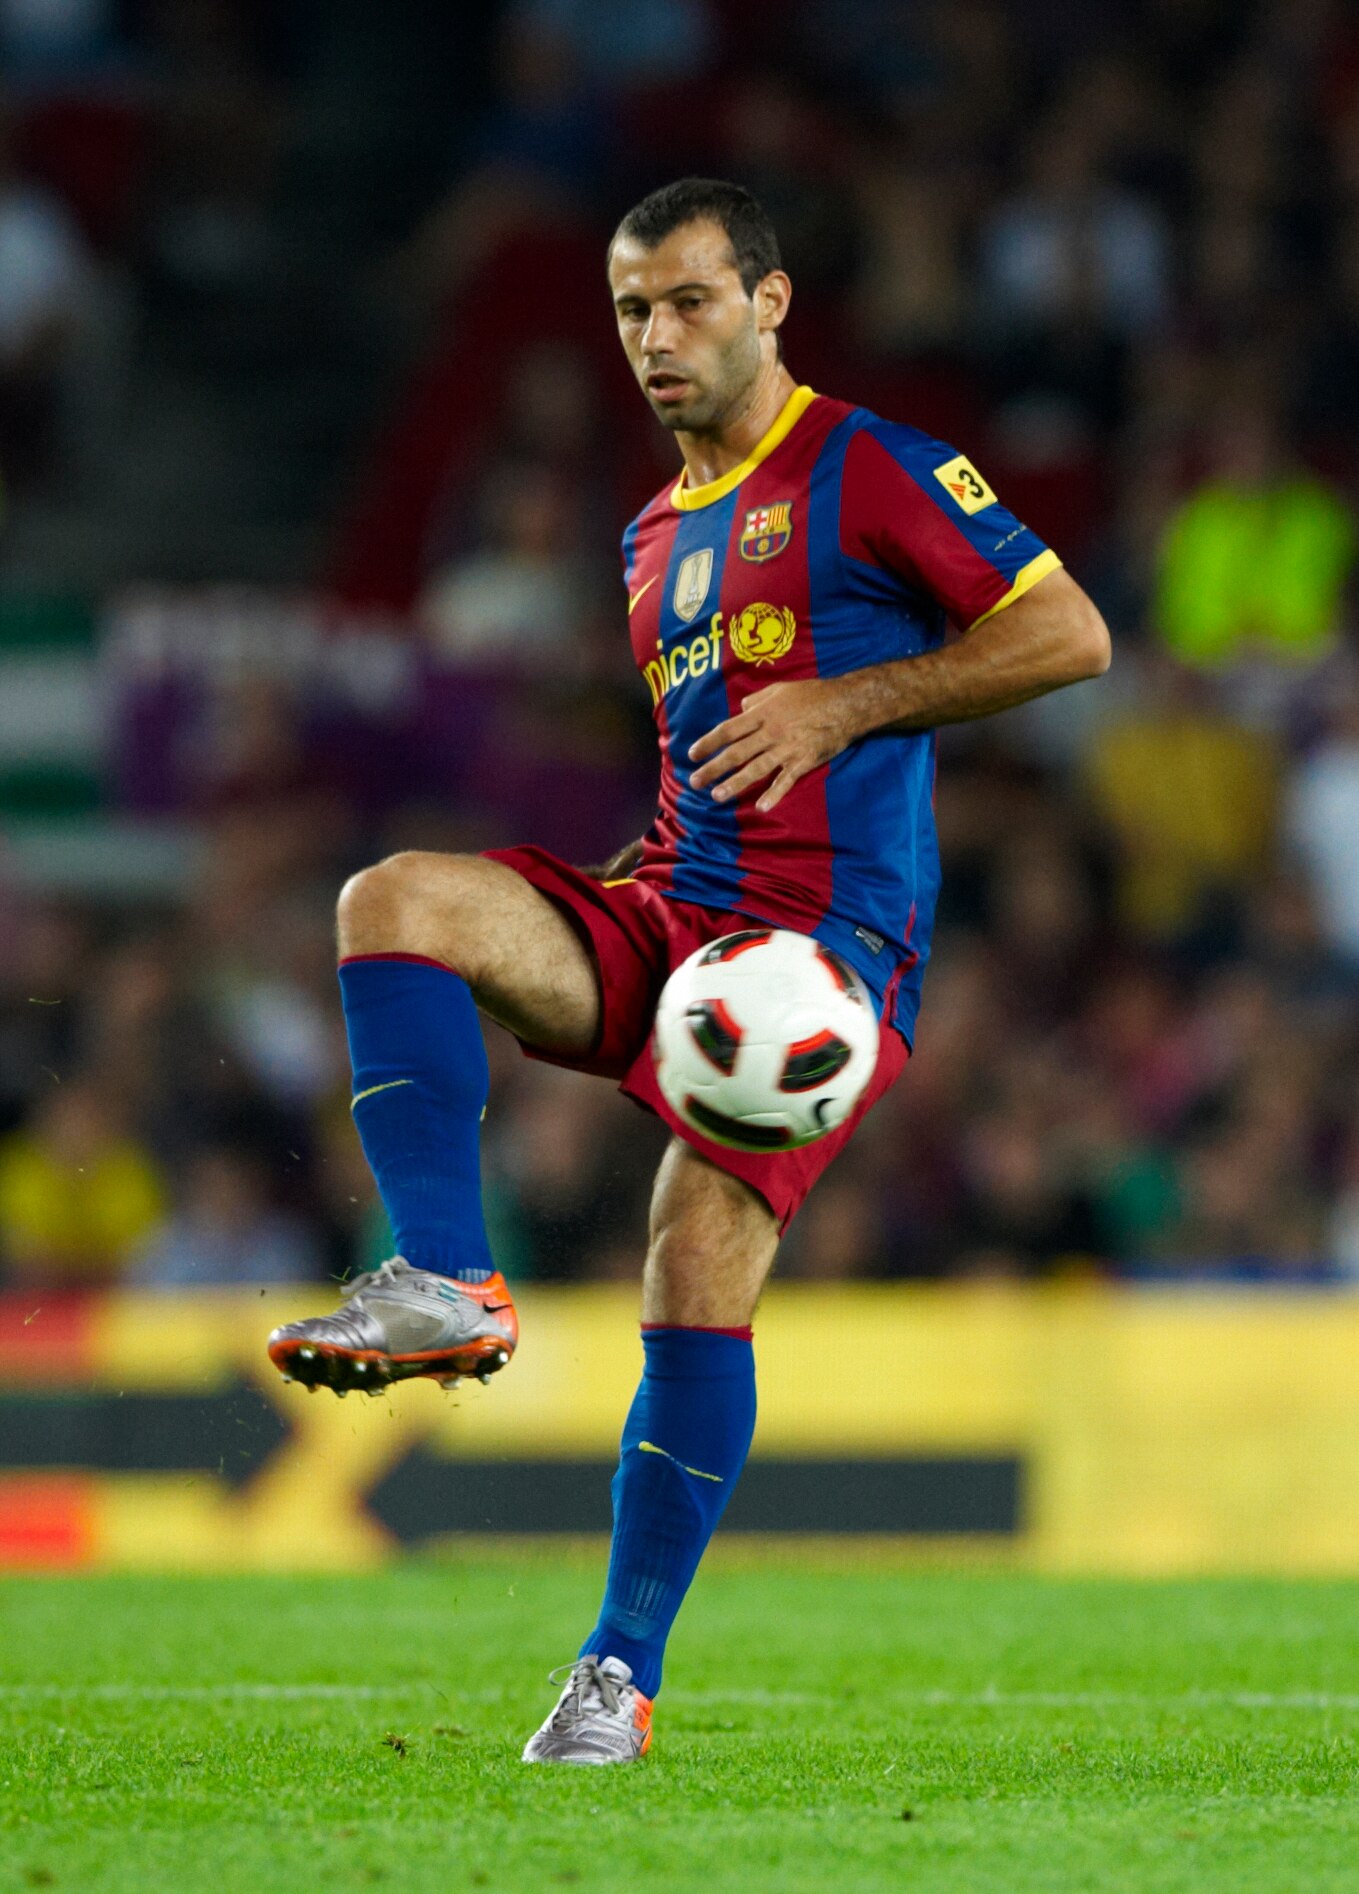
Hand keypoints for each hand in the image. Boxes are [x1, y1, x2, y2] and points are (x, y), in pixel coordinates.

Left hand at [688, 678, 861, 813]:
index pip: (728, 730)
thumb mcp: (781, 689)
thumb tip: (741, 707)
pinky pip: (786, 780)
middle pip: (736, 753)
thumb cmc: (813, 694)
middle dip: (713, 768)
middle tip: (694, 782)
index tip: (692, 754)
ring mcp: (787, 749)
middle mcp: (770, 733)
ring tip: (717, 796)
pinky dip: (774, 794)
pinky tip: (760, 807)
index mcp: (762, 714)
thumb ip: (758, 699)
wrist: (846, 704)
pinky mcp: (804, 761)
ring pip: (756, 769)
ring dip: (735, 784)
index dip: (709, 742)